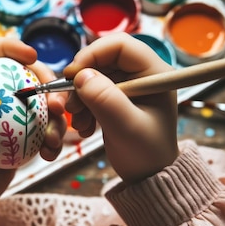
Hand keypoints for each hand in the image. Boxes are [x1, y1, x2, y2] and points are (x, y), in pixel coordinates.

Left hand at [0, 37, 66, 222]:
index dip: (12, 47)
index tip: (31, 55)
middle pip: (25, 74)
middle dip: (46, 80)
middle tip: (55, 101)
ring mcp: (10, 119)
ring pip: (41, 102)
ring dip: (57, 113)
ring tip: (55, 134)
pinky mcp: (23, 140)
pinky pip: (46, 130)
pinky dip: (55, 136)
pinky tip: (52, 150)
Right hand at [62, 33, 178, 183]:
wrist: (149, 179)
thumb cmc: (146, 154)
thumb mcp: (126, 128)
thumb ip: (105, 100)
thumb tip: (81, 76)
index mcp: (155, 73)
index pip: (120, 45)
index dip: (92, 54)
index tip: (72, 75)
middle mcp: (142, 74)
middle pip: (102, 59)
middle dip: (81, 80)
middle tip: (69, 106)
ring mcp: (129, 86)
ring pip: (93, 75)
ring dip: (79, 97)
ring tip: (78, 122)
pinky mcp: (116, 98)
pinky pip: (91, 90)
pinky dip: (82, 107)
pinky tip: (84, 127)